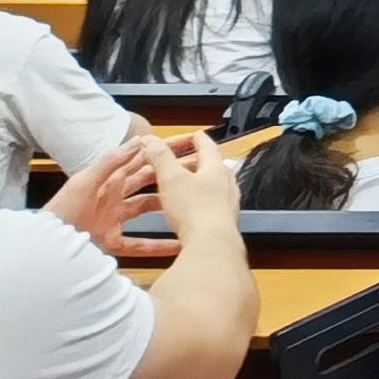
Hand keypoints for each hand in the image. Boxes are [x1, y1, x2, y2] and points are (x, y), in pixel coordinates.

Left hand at [45, 136, 177, 259]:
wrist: (43, 244)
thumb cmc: (61, 210)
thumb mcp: (85, 180)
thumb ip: (112, 162)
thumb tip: (138, 142)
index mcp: (107, 181)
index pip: (139, 161)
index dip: (159, 153)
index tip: (184, 145)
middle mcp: (113, 198)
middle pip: (148, 181)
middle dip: (170, 173)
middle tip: (197, 169)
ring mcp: (113, 220)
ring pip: (147, 208)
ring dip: (168, 204)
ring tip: (190, 200)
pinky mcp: (112, 242)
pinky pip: (140, 244)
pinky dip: (158, 246)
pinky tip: (176, 246)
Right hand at [141, 130, 246, 246]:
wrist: (211, 244)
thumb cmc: (194, 209)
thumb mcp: (171, 178)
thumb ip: (160, 157)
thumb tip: (150, 140)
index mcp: (216, 168)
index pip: (207, 144)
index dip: (194, 138)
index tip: (191, 135)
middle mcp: (227, 183)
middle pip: (210, 166)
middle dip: (193, 161)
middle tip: (178, 161)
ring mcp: (228, 202)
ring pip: (211, 185)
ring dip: (194, 182)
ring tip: (179, 184)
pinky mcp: (223, 220)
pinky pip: (210, 204)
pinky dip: (197, 200)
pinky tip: (186, 209)